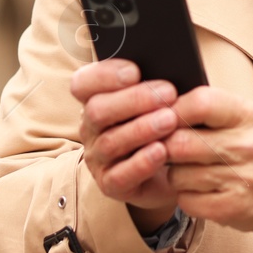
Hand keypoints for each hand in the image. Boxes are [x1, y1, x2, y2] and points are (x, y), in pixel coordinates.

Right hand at [70, 58, 180, 230]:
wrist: (169, 168)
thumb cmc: (161, 121)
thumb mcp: (157, 100)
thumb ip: (154, 82)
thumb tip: (169, 67)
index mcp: (95, 100)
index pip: (83, 84)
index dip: (105, 76)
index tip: (135, 71)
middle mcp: (91, 129)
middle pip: (97, 110)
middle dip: (134, 100)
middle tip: (168, 93)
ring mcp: (98, 158)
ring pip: (110, 142)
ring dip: (141, 129)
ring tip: (170, 120)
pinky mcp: (111, 184)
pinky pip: (120, 176)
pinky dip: (141, 163)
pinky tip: (162, 151)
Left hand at [164, 85, 252, 240]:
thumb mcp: (242, 118)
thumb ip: (207, 109)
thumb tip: (160, 107)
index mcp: (246, 115)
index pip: (201, 103)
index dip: (174, 109)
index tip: (166, 116)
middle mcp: (246, 146)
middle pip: (180, 143)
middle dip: (166, 147)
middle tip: (169, 149)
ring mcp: (241, 179)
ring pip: (178, 175)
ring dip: (175, 174)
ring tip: (189, 171)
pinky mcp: (233, 208)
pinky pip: (186, 201)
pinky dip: (185, 197)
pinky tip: (199, 190)